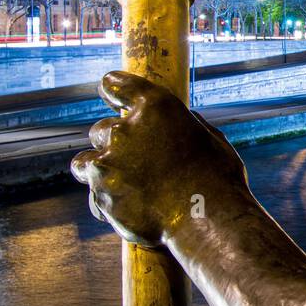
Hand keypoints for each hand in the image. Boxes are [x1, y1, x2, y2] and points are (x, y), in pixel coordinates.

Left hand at [71, 71, 250, 247]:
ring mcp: (107, 164)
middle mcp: (124, 130)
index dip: (113, 89)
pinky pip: (94, 194)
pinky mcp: (100, 195)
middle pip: (101, 130)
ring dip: (101, 168)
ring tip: (124, 183)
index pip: (116, 84)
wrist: (208, 221)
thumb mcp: (211, 141)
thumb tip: (183, 122)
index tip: (111, 96)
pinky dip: (107, 197)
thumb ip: (187, 126)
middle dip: (115, 142)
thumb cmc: (218, 180)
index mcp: (155, 107)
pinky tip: (131, 204)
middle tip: (137, 158)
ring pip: (87, 161)